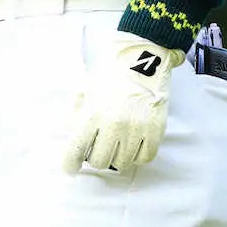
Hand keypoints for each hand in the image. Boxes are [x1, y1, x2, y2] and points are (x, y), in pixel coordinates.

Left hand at [63, 31, 185, 173]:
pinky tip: (133, 144)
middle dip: (96, 157)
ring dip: (117, 156)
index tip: (70, 168)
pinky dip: (137, 155)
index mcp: (93, 114)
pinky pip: (144, 158)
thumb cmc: (112, 73)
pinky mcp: (156, 131)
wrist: (142, 57)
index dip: (70, 164)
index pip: (76, 150)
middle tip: (99, 146)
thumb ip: (75, 113)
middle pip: (100, 162)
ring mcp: (137, 129)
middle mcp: (114, 125)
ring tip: (117, 142)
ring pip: (122, 164)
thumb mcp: (85, 89)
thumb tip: (71, 133)